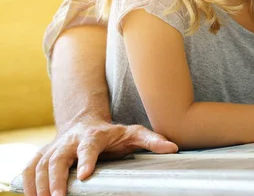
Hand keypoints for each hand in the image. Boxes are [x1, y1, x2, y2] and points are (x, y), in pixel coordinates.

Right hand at [22, 119, 177, 195]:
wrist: (86, 122)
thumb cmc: (113, 134)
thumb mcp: (134, 133)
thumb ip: (152, 140)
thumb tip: (173, 148)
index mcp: (94, 135)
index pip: (89, 146)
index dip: (86, 159)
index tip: (84, 175)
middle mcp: (71, 140)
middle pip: (58, 157)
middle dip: (56, 177)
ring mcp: (55, 147)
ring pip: (40, 164)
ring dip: (39, 184)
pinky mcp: (43, 155)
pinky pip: (29, 168)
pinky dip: (27, 183)